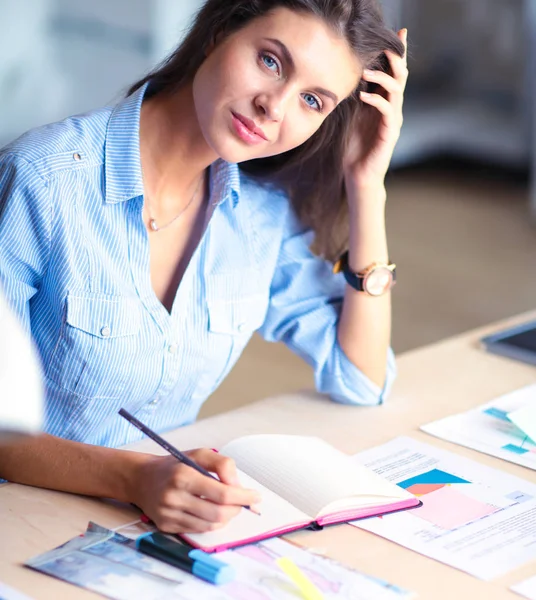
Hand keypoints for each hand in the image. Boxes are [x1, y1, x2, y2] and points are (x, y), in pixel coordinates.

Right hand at [131, 449, 260, 532]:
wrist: (141, 479)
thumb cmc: (175, 465)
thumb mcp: (199, 454)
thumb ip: (222, 464)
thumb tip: (238, 485)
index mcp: (184, 476)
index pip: (223, 494)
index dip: (243, 497)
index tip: (255, 496)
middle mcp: (174, 497)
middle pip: (218, 513)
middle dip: (237, 509)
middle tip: (243, 502)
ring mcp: (169, 514)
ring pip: (210, 524)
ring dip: (226, 517)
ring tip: (229, 506)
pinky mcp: (166, 526)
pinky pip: (198, 530)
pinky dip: (212, 522)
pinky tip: (213, 512)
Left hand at [344, 29, 408, 195]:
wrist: (358, 174)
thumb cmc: (353, 147)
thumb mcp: (351, 116)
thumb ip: (354, 97)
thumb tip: (346, 74)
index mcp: (383, 102)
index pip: (392, 73)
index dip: (396, 54)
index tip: (397, 33)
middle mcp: (391, 108)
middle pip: (400, 76)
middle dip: (395, 58)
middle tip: (385, 44)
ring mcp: (393, 120)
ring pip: (396, 90)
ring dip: (382, 77)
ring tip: (365, 70)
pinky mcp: (389, 133)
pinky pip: (388, 111)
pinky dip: (377, 100)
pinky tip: (364, 96)